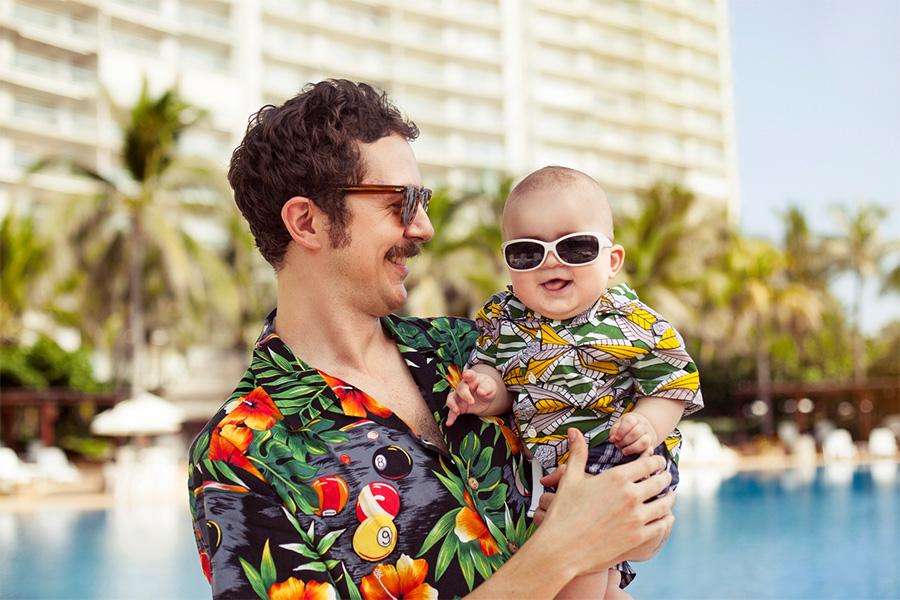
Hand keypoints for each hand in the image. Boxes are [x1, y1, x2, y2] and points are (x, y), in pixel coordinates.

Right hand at [445, 369, 497, 425]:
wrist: (484, 396)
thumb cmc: (487, 388)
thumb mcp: (490, 387)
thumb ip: (486, 388)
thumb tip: (480, 391)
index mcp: (472, 379)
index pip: (469, 375)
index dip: (468, 374)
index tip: (467, 375)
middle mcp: (463, 386)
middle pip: (460, 389)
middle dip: (465, 395)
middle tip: (472, 402)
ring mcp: (458, 396)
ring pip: (451, 399)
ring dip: (452, 405)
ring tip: (457, 411)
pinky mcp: (458, 406)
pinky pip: (452, 411)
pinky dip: (450, 417)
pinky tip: (449, 423)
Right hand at [530, 429, 672, 577]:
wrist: (561, 547)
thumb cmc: (564, 512)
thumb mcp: (570, 479)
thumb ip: (578, 453)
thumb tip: (574, 430)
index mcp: (616, 478)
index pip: (647, 464)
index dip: (656, 461)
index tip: (659, 462)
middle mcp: (630, 496)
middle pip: (659, 482)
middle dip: (665, 478)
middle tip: (666, 477)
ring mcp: (636, 518)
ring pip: (664, 504)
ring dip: (669, 499)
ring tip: (669, 497)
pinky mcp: (637, 538)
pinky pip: (661, 526)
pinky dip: (666, 520)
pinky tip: (665, 518)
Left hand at [609, 412, 657, 455]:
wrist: (644, 429)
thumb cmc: (628, 427)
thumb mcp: (620, 424)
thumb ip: (615, 430)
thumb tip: (611, 439)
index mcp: (634, 419)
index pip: (629, 422)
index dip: (621, 430)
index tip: (616, 438)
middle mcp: (643, 426)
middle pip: (636, 432)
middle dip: (625, 441)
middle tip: (618, 445)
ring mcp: (649, 436)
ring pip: (644, 442)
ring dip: (632, 448)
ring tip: (624, 451)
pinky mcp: (651, 445)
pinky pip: (649, 451)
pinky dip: (641, 454)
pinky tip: (633, 455)